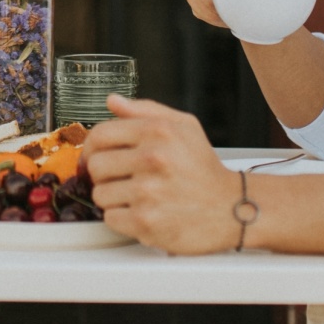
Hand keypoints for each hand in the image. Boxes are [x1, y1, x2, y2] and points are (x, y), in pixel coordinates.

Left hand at [82, 95, 247, 254]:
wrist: (232, 209)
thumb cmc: (204, 168)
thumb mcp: (184, 127)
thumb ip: (145, 110)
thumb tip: (112, 101)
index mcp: (159, 131)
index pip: (101, 134)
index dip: (91, 147)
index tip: (95, 156)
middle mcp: (153, 159)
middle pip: (96, 166)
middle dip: (104, 175)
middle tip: (121, 179)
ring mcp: (149, 192)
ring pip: (100, 195)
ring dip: (113, 199)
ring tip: (137, 197)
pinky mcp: (146, 222)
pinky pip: (111, 219)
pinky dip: (122, 219)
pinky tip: (142, 212)